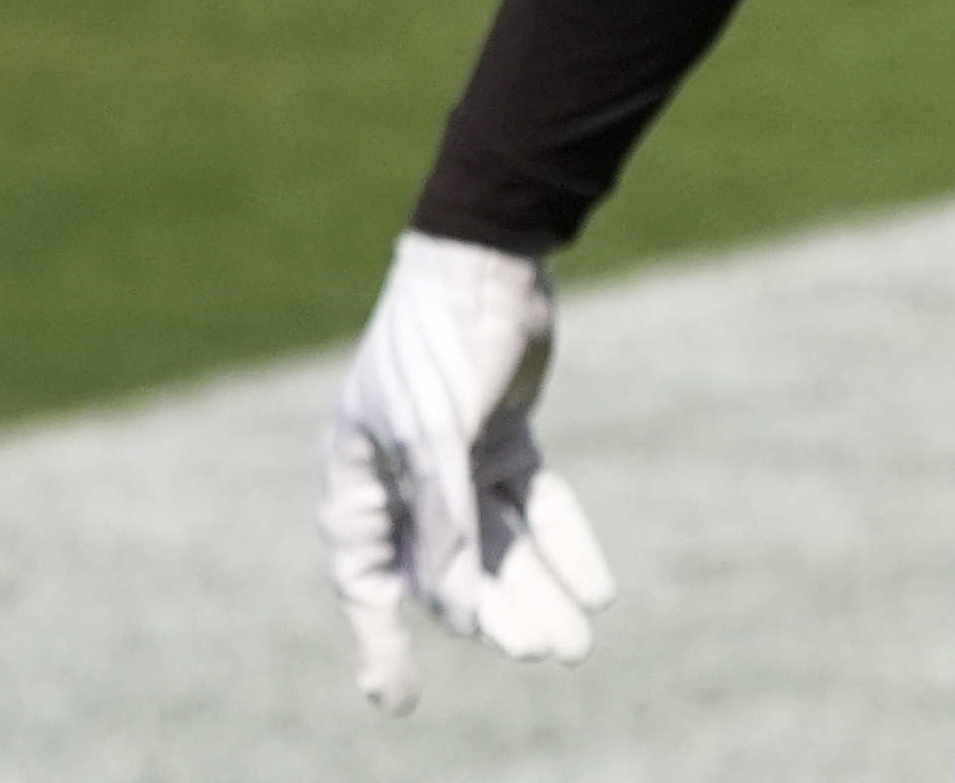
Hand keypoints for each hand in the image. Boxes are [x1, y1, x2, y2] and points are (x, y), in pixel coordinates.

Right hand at [320, 232, 614, 710]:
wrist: (488, 254)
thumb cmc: (438, 338)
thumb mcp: (435, 431)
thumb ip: (444, 517)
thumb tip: (458, 603)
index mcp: (359, 477)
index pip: (366, 577)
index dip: (379, 640)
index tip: (398, 700)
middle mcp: (404, 477)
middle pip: (448, 569)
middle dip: (495, 616)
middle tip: (546, 654)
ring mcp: (456, 459)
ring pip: (497, 545)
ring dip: (535, 591)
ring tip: (577, 643)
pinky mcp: (502, 437)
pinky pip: (532, 505)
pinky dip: (562, 543)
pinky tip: (595, 588)